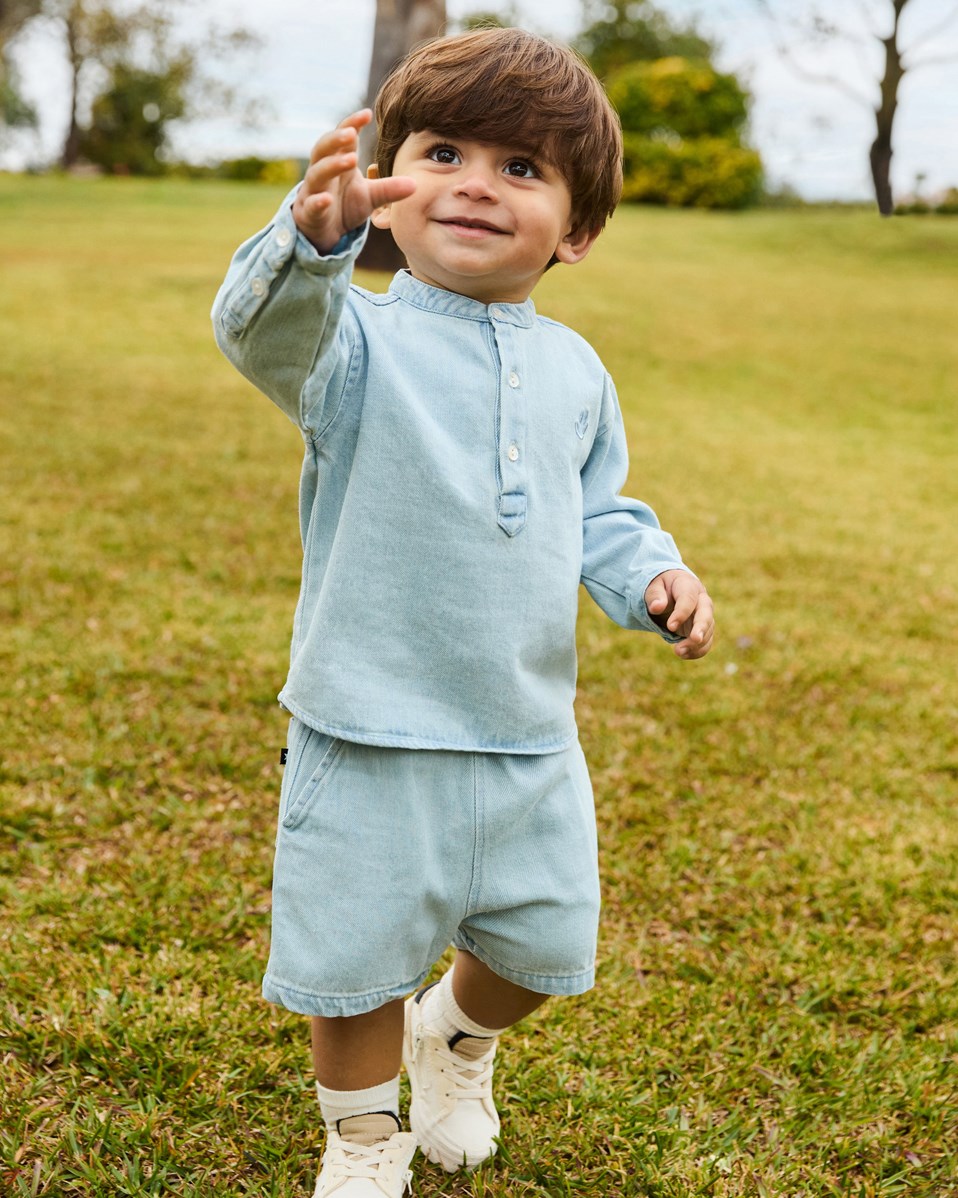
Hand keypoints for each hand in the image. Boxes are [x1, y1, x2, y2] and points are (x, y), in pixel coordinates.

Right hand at [292, 109, 415, 253]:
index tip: (367, 114)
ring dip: (332, 165)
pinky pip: (311, 205)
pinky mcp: (308, 212)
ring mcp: (314, 191)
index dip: (352, 124)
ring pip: (317, 173)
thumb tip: (416, 184)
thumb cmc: (346, 205)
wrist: (326, 231)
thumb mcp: (371, 196)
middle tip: (352, 133)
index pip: (343, 137)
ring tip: (351, 160)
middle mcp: (323, 171)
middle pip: (323, 148)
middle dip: (336, 139)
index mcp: (338, 161)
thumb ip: (389, 188)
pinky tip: (326, 200)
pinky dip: (317, 201)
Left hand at [645, 570, 714, 659]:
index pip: (689, 598)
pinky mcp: (703, 629)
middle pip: (706, 613)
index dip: (682, 613)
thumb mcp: (653, 587)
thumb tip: (656, 607)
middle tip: (695, 639)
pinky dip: (697, 651)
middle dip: (702, 627)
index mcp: (689, 585)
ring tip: (678, 651)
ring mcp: (705, 615)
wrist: (671, 592)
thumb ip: (654, 595)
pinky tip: (683, 655)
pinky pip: (706, 642)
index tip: (670, 626)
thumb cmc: (661, 588)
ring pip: (708, 630)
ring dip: (696, 644)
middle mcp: (701, 600)